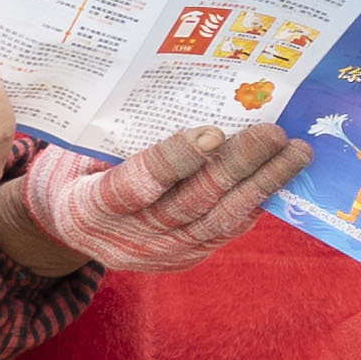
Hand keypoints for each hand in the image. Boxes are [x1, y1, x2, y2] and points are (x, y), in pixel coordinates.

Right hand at [12, 123, 302, 276]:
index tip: (215, 131)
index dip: (178, 159)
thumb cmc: (76, 169)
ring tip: (295, 155)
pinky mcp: (179, 261)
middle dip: (238, 166)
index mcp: (90, 206)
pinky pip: (221, 234)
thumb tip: (185, 98)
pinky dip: (252, 205)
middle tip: (274, 134)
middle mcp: (125, 239)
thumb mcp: (79, 149)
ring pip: (217, 222)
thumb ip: (121, 136)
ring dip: (260, 186)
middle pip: (191, 203)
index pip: (139, 183)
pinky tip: (279, 179)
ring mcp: (155, 256)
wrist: (66, 226)